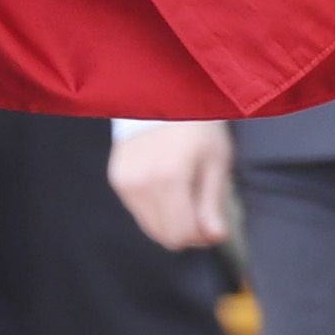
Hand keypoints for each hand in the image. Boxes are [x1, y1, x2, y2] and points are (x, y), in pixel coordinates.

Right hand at [106, 118, 235, 249]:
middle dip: (188, 231)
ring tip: (185, 194)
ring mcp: (125, 183)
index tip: (215, 226)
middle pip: (165, 236)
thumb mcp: (215, 161)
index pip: (182, 233)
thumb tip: (217, 237)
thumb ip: (212, 203)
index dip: (203, 237)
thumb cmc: (196, 127)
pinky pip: (139, 212)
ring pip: (151, 227)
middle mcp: (142, 185)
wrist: (162, 97)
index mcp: (169, 179)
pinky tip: (167, 185)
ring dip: (171, 221)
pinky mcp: (117, 180)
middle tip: (203, 213)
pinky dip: (156, 208)